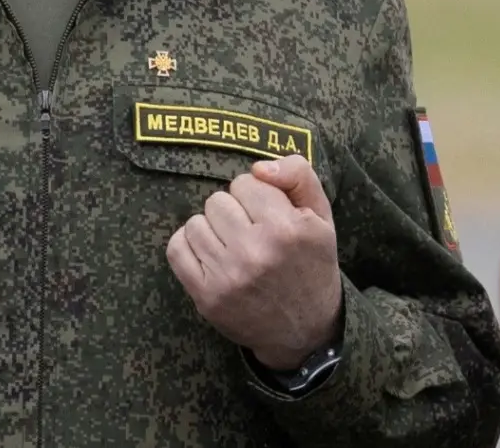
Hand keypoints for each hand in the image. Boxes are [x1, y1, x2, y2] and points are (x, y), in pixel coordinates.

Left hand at [167, 155, 342, 369]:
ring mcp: (228, 277)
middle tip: (251, 232)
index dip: (257, 194)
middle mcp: (256, 252)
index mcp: (288, 229)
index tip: (268, 214)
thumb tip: (258, 167)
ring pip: (196, 222)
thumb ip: (298, 175)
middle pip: (218, 200)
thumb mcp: (321, 216)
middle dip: (234, 211)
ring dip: (212, 229)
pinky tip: (210, 253)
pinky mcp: (206, 297)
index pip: (247, 182)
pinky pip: (177, 249)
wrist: (304, 331)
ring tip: (233, 245)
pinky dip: (189, 245)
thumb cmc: (311, 265)